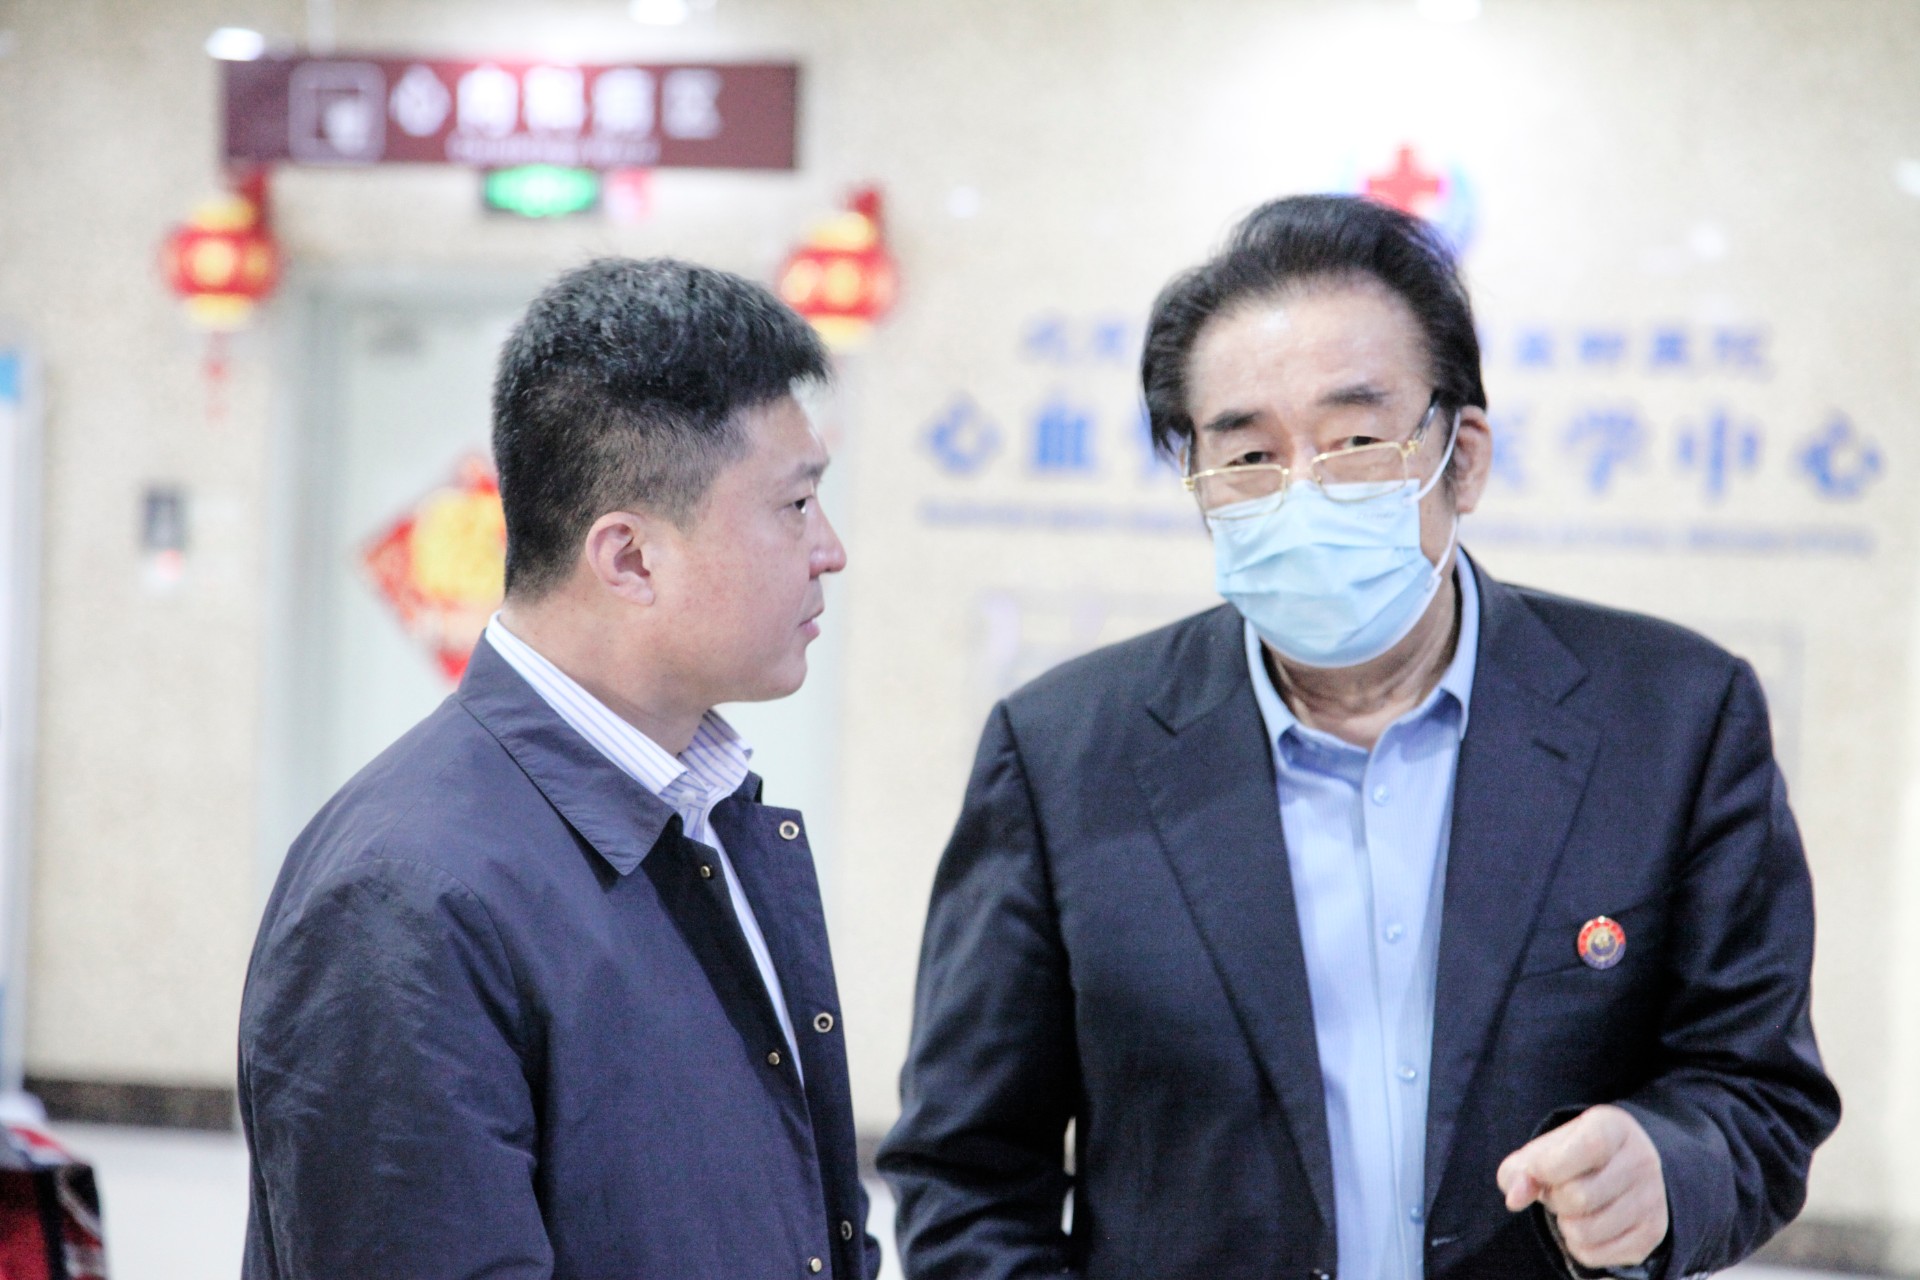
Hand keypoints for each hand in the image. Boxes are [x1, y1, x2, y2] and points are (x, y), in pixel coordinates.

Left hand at [1496, 1104, 1668, 1269]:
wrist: (1617, 1169)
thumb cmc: (1570, 1156)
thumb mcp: (1543, 1150)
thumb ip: (1518, 1169)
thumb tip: (1515, 1199)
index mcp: (1614, 1128)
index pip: (1590, 1148)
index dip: (1552, 1166)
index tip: (1537, 1170)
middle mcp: (1642, 1161)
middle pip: (1578, 1197)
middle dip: (1553, 1198)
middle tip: (1558, 1189)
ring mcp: (1651, 1200)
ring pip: (1584, 1232)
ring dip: (1564, 1223)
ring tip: (1572, 1207)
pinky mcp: (1651, 1235)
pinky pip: (1593, 1255)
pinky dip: (1576, 1244)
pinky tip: (1585, 1223)